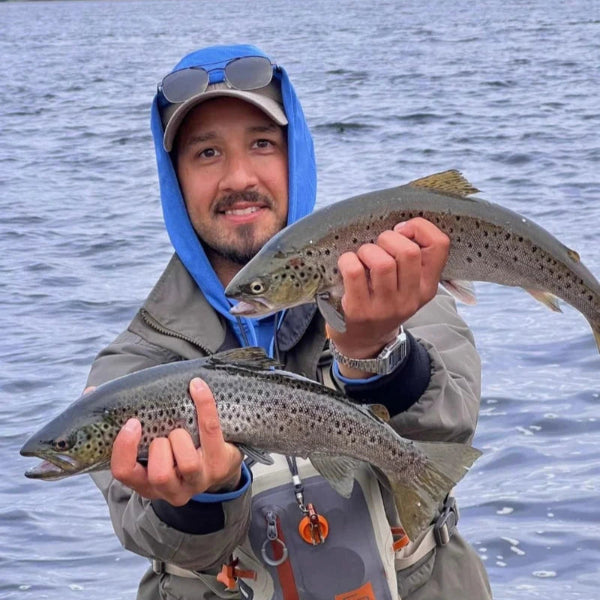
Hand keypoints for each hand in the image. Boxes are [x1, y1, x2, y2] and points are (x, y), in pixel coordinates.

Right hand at [110, 377, 242, 504]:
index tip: (132, 423)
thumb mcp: (146, 443)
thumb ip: (116, 420)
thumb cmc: (172, 448)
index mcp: (146, 483)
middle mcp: (171, 489)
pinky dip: (204, 404)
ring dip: (181, 438)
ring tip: (181, 430)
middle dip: (160, 447)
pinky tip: (197, 386)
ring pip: (188, 464)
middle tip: (164, 435)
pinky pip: (211, 430)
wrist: (216, 462)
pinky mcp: (221, 464)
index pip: (125, 473)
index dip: (124, 448)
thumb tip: (90, 392)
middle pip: (160, 474)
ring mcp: (199, 479)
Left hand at [328, 217, 448, 377]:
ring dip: (367, 251)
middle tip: (377, 246)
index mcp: (427, 287)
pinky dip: (347, 260)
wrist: (363, 342)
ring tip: (361, 258)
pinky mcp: (359, 311)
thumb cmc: (382, 304)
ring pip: (382, 262)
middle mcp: (410, 298)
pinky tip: (347, 266)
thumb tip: (401, 227)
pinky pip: (354, 271)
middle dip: (388, 238)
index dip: (420, 227)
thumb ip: (411, 260)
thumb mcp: (407, 286)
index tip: (401, 231)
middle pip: (409, 252)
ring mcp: (385, 307)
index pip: (440, 245)